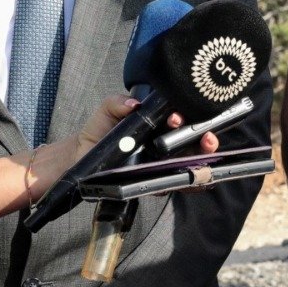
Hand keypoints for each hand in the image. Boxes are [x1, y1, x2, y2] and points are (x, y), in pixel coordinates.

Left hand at [26, 97, 222, 202]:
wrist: (81, 158)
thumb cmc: (99, 131)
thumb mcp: (108, 110)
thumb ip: (118, 103)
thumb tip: (132, 104)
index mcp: (159, 125)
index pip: (183, 120)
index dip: (188, 117)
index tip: (178, 117)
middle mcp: (166, 144)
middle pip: (194, 141)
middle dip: (205, 138)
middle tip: (206, 137)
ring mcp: (163, 164)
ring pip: (191, 162)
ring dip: (203, 158)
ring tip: (206, 151)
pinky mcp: (156, 183)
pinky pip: (177, 184)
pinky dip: (192, 183)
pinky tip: (198, 179)